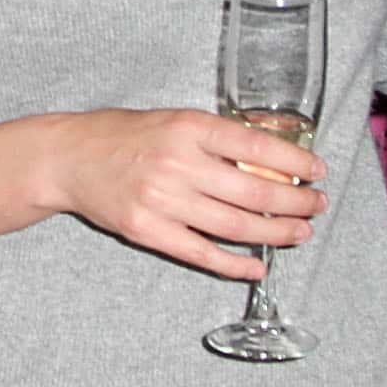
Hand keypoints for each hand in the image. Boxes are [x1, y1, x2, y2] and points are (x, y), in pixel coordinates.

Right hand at [40, 109, 325, 280]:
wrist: (68, 158)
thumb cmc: (122, 136)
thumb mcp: (172, 120)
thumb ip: (215, 138)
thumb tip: (272, 160)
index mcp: (187, 127)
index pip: (256, 145)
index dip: (295, 162)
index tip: (318, 172)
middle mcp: (177, 162)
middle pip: (255, 190)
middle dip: (296, 203)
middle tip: (315, 206)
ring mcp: (162, 200)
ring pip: (236, 226)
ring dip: (277, 232)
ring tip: (299, 232)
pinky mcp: (148, 230)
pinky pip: (203, 253)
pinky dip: (236, 265)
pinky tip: (259, 266)